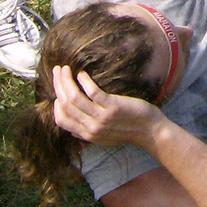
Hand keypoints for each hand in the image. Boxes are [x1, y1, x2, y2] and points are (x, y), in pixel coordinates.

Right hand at [51, 65, 165, 147]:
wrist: (150, 132)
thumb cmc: (128, 131)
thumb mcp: (104, 138)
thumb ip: (87, 133)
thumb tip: (72, 129)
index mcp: (87, 134)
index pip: (61, 120)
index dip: (56, 104)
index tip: (57, 92)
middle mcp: (91, 127)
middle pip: (66, 104)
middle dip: (58, 85)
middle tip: (57, 71)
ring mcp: (101, 117)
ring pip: (74, 98)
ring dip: (66, 80)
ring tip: (65, 68)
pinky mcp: (112, 107)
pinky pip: (92, 92)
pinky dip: (84, 81)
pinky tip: (82, 74)